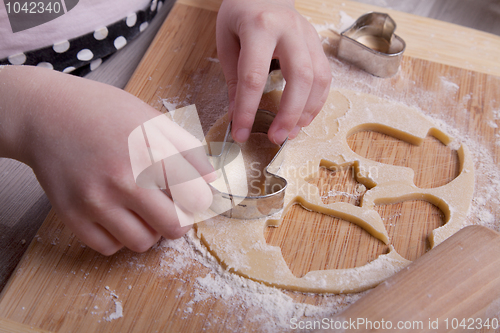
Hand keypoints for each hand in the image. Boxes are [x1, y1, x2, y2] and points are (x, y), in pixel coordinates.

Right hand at [0, 66, 214, 254]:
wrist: (47, 114)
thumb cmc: (104, 113)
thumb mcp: (153, 119)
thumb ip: (188, 149)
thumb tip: (212, 181)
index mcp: (151, 151)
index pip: (197, 198)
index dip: (200, 199)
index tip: (193, 195)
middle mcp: (124, 179)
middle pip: (175, 227)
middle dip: (180, 219)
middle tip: (171, 206)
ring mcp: (96, 200)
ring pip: (143, 243)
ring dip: (150, 230)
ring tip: (142, 209)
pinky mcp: (72, 215)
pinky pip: (109, 247)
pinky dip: (119, 237)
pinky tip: (117, 215)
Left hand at [216, 0, 330, 143]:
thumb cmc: (241, 14)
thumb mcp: (227, 41)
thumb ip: (234, 78)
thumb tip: (237, 115)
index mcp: (259, 27)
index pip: (254, 76)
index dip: (247, 109)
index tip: (240, 133)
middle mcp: (290, 30)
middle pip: (300, 77)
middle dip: (289, 113)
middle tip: (276, 137)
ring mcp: (309, 37)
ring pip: (319, 78)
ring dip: (307, 111)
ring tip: (291, 132)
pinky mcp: (318, 44)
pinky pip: (325, 77)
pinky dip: (317, 102)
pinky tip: (303, 117)